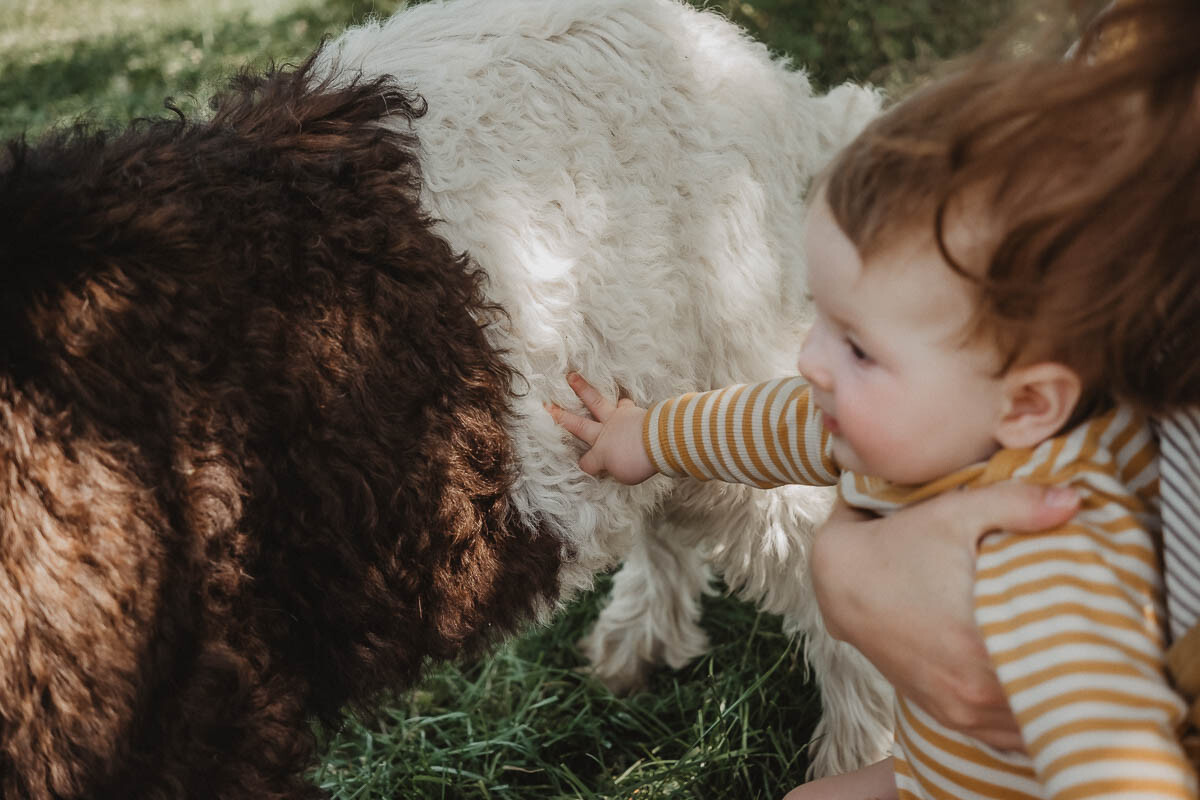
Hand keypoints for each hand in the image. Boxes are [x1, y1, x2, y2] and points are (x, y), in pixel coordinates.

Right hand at [546, 373, 656, 483]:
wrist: (659, 441)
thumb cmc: (640, 462)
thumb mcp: (624, 476)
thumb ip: (616, 468)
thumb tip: (616, 464)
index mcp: (600, 452)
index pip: (587, 462)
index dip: (587, 466)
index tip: (588, 467)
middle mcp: (605, 432)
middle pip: (578, 424)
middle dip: (561, 416)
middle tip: (547, 405)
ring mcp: (618, 418)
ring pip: (596, 401)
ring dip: (583, 389)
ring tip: (572, 377)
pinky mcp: (633, 410)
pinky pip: (625, 404)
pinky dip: (623, 402)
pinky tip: (622, 399)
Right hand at [810, 482, 1079, 749]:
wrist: (838, 582)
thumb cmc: (894, 547)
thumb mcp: (952, 514)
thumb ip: (1015, 504)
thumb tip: (1074, 500)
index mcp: (982, 644)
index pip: (1058, 666)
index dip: (1083, 651)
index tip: (1091, 627)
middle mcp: (972, 687)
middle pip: (1046, 698)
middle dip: (1066, 676)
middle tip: (1078, 644)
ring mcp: (958, 706)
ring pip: (1026, 724)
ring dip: (1044, 702)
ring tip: (1055, 669)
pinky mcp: (943, 711)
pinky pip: (999, 736)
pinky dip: (1019, 721)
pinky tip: (1027, 695)